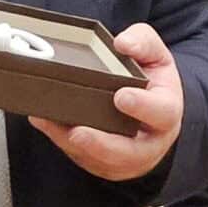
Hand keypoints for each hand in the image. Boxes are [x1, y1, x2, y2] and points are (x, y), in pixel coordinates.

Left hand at [31, 23, 183, 181]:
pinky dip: (58, 139)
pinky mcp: (100, 163)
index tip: (121, 96)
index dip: (142, 107)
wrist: (149, 114)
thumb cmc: (151, 84)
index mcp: (165, 113)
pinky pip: (78, 157)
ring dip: (71, 144)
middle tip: (78, 132)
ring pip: (97, 159)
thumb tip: (122, 42)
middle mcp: (147, 143)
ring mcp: (123, 159)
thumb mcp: (156, 57)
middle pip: (126, 152)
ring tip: (49, 122)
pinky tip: (42, 121)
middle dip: (101, 144)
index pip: (160, 113)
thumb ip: (143, 43)